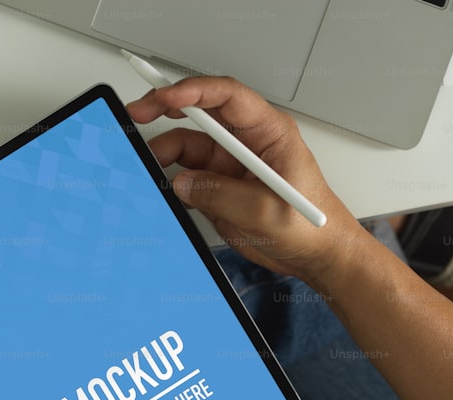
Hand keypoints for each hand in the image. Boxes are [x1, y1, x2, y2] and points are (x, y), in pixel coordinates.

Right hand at [126, 76, 369, 285]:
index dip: (194, 91)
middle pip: (201, 114)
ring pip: (187, 145)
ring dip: (164, 152)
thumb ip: (221, 194)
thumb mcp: (265, 211)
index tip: (165, 97)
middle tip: (138, 113)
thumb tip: (183, 182)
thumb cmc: (309, 226)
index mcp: (268, 132)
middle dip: (166, 109)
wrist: (314, 255)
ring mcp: (230, 163)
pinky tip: (159, 185)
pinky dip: (169, 179)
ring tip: (147, 165)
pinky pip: (186, 174)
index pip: (227, 97)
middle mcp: (246, 142)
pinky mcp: (219, 185)